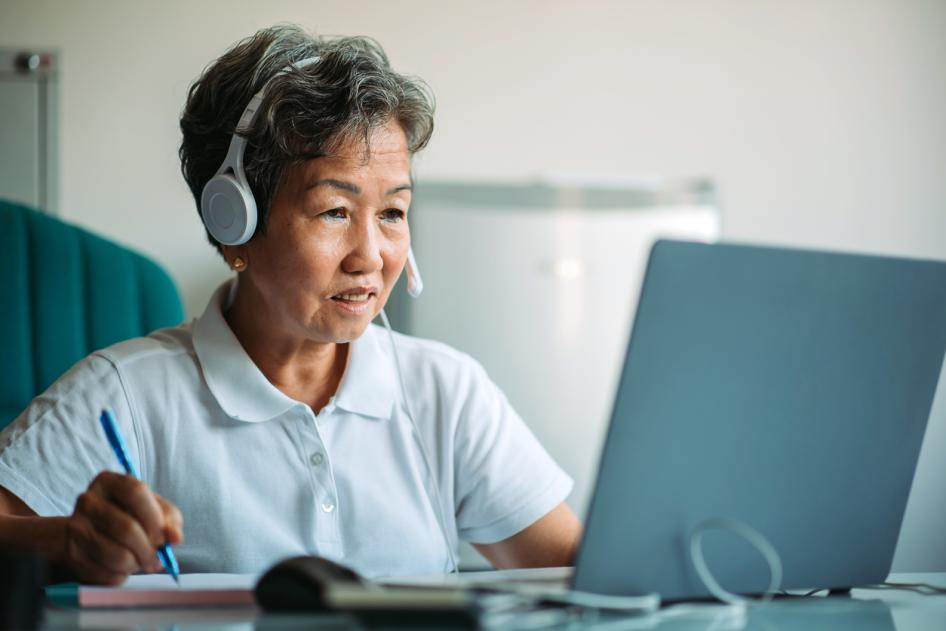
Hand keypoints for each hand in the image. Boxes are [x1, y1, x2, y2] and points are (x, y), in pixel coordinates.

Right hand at [63, 471, 182, 584]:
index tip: (164, 536)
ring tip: (141, 562)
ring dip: (136, 564)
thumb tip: (175, 538)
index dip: (154, 517)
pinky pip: (103, 573)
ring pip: (116, 554)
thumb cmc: (129, 515)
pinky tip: (123, 568)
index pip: (135, 492)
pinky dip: (121, 575)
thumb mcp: (153, 508)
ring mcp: (75, 527)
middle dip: (149, 549)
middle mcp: (88, 500)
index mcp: (109, 481)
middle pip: (126, 528)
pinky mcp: (71, 554)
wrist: (90, 532)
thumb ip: (169, 519)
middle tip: (158, 559)